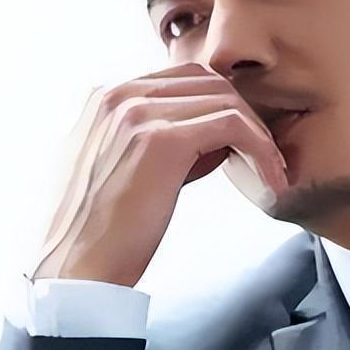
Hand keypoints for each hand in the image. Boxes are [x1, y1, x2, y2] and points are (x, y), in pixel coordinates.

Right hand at [31, 62, 286, 285]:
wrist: (74, 271)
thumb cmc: (102, 230)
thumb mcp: (121, 167)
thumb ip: (157, 139)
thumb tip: (214, 133)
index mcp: (104, 97)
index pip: (184, 78)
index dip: (222, 106)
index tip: (245, 142)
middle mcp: (117, 95)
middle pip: (209, 82)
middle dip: (245, 115)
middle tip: (267, 155)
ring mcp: (136, 113)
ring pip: (226, 101)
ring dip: (259, 135)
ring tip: (274, 171)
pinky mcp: (161, 140)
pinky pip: (233, 125)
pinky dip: (261, 149)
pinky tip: (272, 179)